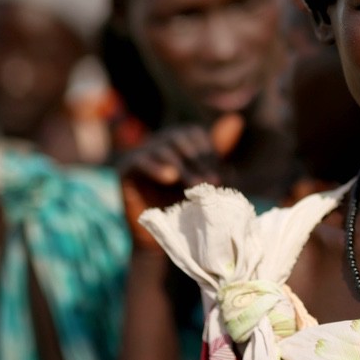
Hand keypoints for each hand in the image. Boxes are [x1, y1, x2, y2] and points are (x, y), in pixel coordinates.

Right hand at [120, 113, 243, 249]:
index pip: (196, 134)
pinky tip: (170, 177)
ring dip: (183, 167)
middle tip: (213, 183)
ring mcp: (140, 152)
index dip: (210, 154)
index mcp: (180, 138)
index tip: (221, 179)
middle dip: (199, 161)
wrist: (163, 240)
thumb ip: (219, 153)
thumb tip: (235, 119)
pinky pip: (140, 160)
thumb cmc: (189, 208)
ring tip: (195, 186)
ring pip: (163, 149)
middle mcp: (159, 140)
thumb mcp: (209, 181)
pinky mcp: (125, 168)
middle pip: (180, 138)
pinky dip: (156, 167)